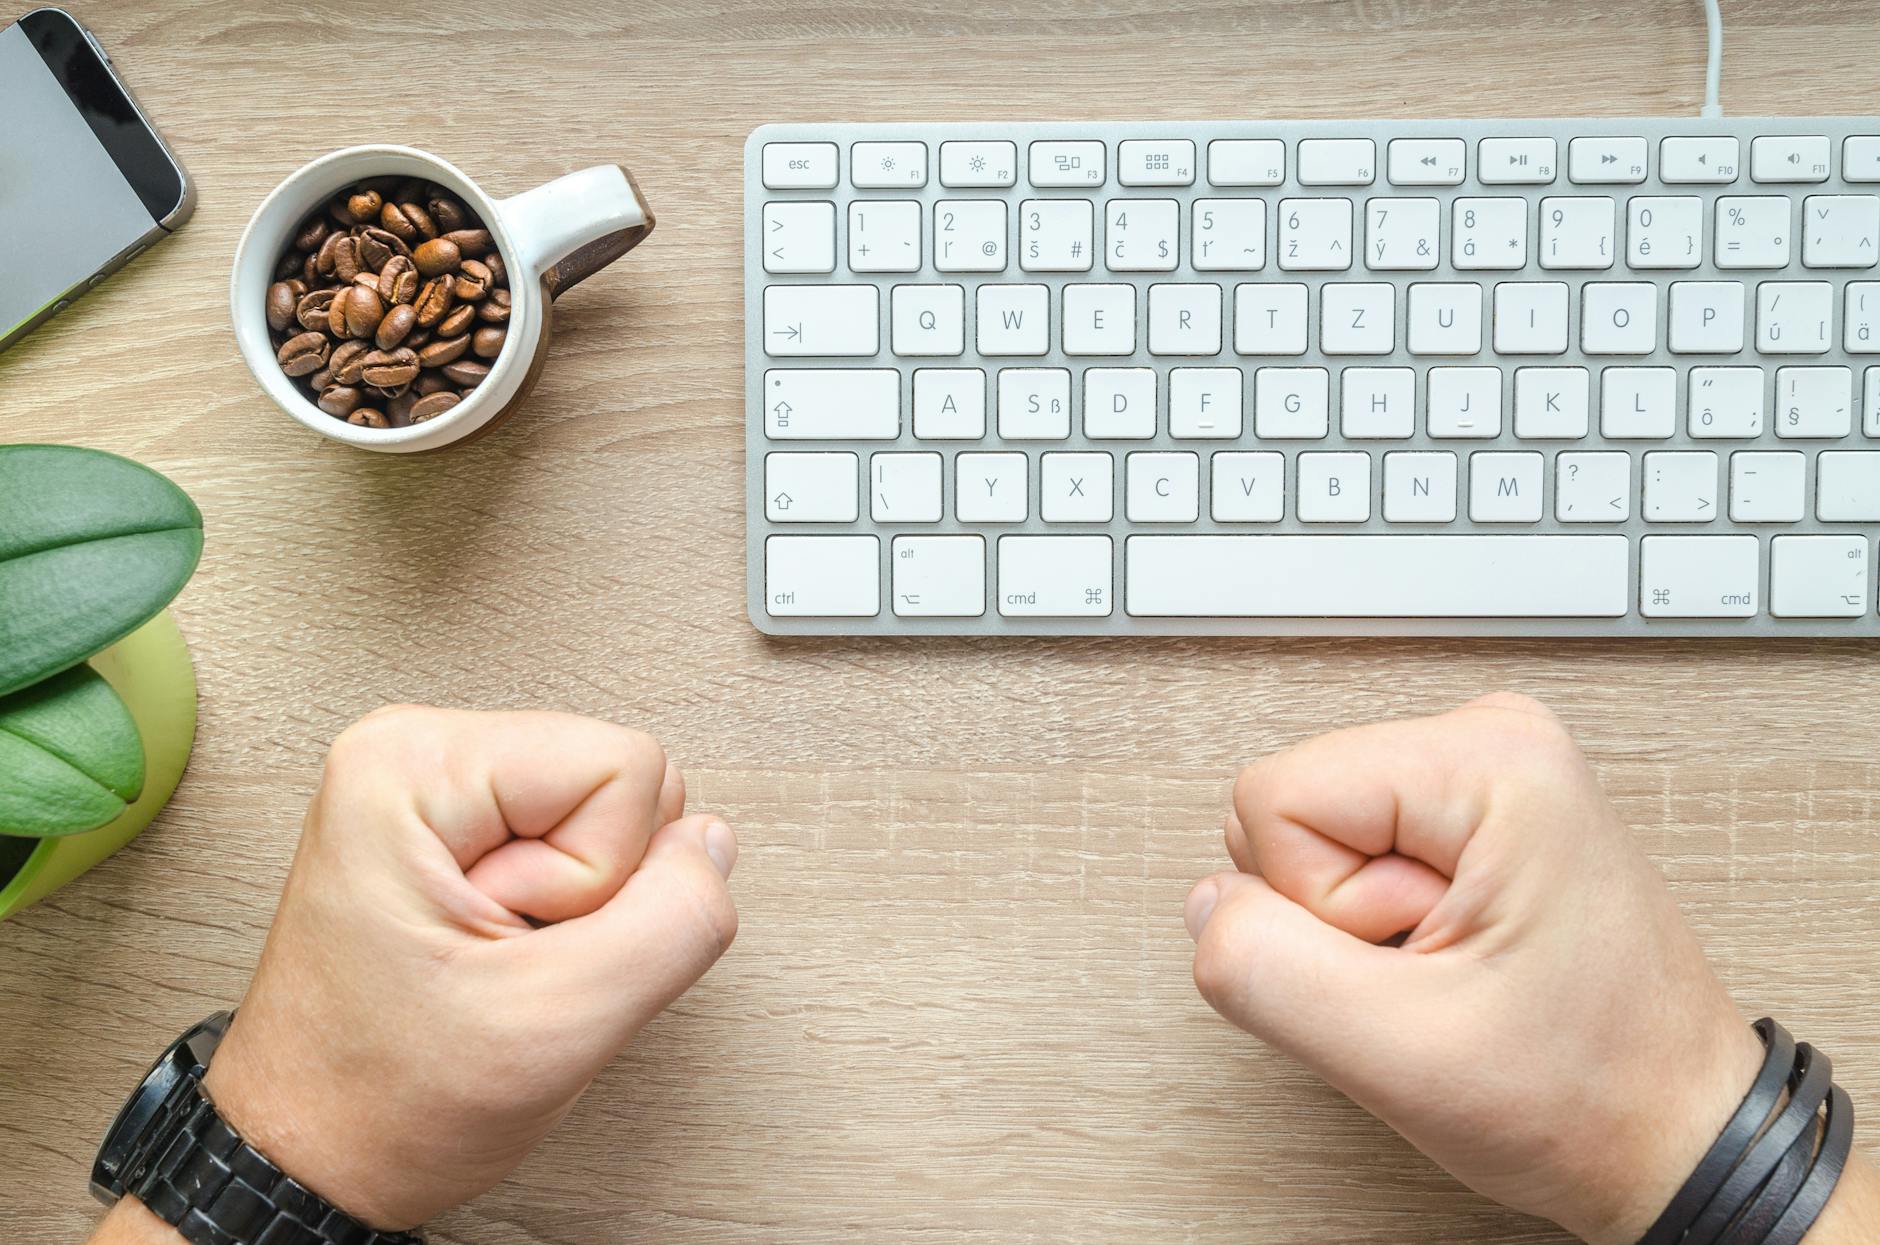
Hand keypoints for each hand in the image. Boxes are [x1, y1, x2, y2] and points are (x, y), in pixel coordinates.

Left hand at [190, 706, 737, 1228]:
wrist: (310, 1157)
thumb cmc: (382, 1101)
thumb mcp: (556, 1027)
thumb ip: (673, 922)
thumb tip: (711, 846)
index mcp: (411, 765)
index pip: (627, 766)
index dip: (606, 876)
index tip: (517, 943)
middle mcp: (415, 752)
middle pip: (619, 780)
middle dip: (595, 889)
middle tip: (505, 959)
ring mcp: (435, 791)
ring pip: (608, 816)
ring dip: (580, 909)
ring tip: (497, 963)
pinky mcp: (456, 830)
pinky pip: (578, 844)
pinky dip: (563, 915)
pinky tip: (500, 957)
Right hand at [1184, 693, 1762, 1243]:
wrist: (1673, 1135)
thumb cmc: (1587, 1094)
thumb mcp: (1400, 1054)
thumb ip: (1264, 970)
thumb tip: (1205, 907)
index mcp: (1491, 760)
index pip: (1272, 799)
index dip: (1315, 908)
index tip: (1416, 957)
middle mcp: (1490, 739)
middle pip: (1289, 809)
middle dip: (1336, 916)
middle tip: (1436, 969)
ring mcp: (1482, 774)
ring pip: (1310, 836)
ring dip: (1357, 928)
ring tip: (1452, 969)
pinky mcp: (1470, 816)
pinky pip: (1348, 855)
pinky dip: (1379, 926)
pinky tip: (1451, 960)